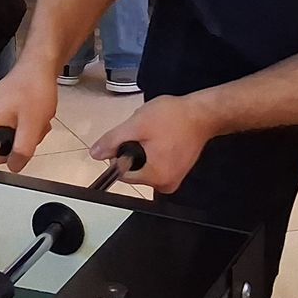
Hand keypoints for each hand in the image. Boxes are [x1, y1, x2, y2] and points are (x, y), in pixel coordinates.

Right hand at [0, 62, 57, 171]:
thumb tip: (14, 167)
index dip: (1, 157)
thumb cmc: (34, 89)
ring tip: (35, 120)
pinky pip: (7, 126)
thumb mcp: (32, 125)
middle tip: (32, 130)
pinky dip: (22, 126)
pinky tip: (32, 116)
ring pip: (4, 137)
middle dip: (17, 143)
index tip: (18, 151)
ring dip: (23, 134)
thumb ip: (22, 150)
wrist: (40, 65)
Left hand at [88, 93, 217, 194]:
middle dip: (134, 150)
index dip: (121, 153)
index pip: (122, 173)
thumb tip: (95, 154)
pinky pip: (156, 163)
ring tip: (157, 133)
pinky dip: (154, 150)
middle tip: (147, 133)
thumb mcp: (137, 125)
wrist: (202, 113)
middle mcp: (166, 184)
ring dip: (144, 149)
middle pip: (134, 171)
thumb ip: (113, 141)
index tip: (132, 137)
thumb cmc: (173, 118)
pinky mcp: (178, 171)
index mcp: (156, 178)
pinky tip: (163, 136)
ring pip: (144, 165)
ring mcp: (174, 179)